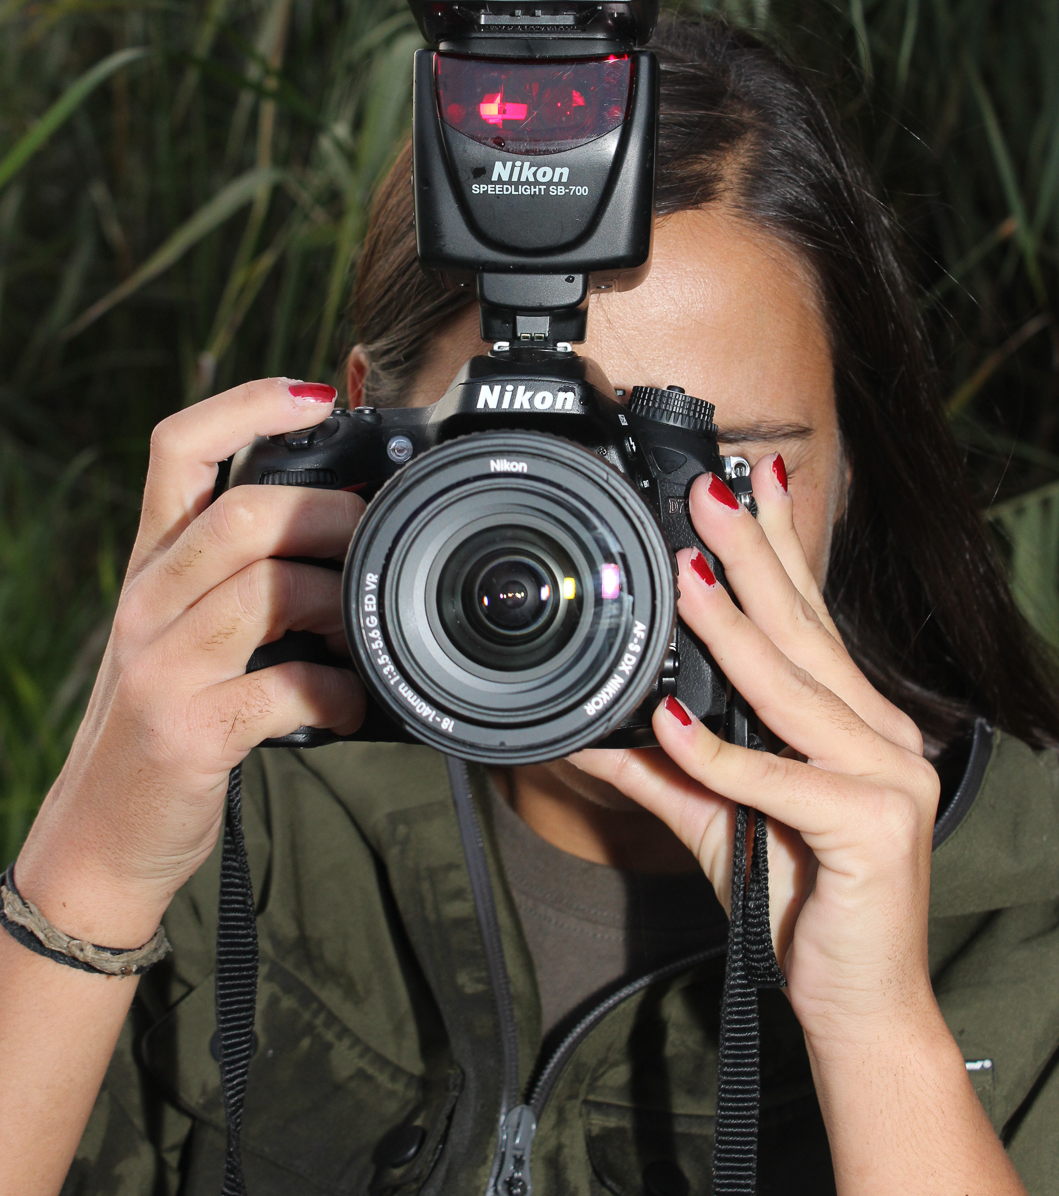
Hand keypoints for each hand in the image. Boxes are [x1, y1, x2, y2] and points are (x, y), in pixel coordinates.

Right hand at [14, 379, 364, 947]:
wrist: (100, 842)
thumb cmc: (163, 726)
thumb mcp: (184, 635)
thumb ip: (240, 580)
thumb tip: (346, 532)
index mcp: (152, 566)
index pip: (177, 448)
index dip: (246, 405)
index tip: (315, 395)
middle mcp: (147, 603)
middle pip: (243, 512)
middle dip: (329, 514)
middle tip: (372, 539)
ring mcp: (161, 667)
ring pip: (266, 588)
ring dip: (339, 599)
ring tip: (363, 626)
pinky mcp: (187, 733)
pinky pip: (284, 689)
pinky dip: (337, 693)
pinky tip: (349, 705)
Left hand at [573, 458, 1028, 1191]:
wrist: (858, 1005)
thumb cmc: (801, 903)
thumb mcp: (720, 821)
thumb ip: (667, 769)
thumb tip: (597, 726)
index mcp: (858, 720)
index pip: (813, 617)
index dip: (781, 546)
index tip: (749, 483)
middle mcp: (886, 736)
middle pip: (806, 632)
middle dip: (755, 553)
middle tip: (710, 492)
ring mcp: (891, 780)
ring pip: (794, 692)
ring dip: (734, 628)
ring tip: (688, 571)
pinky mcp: (876, 831)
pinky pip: (780, 783)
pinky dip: (723, 756)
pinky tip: (674, 720)